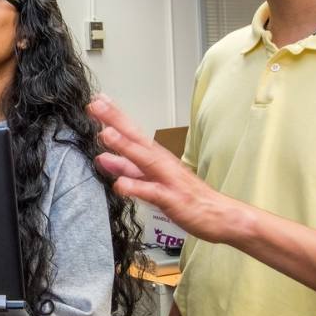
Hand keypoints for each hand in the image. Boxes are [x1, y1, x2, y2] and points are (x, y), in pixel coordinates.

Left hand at [87, 94, 236, 243]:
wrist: (219, 215)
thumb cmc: (185, 196)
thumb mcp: (150, 180)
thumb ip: (126, 168)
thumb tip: (102, 156)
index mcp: (155, 156)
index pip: (132, 132)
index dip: (114, 116)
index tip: (96, 100)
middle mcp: (161, 162)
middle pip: (136, 137)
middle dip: (115, 120)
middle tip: (95, 104)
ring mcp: (167, 179)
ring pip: (143, 160)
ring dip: (125, 146)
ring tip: (106, 134)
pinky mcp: (172, 199)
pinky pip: (152, 192)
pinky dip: (136, 187)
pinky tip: (120, 184)